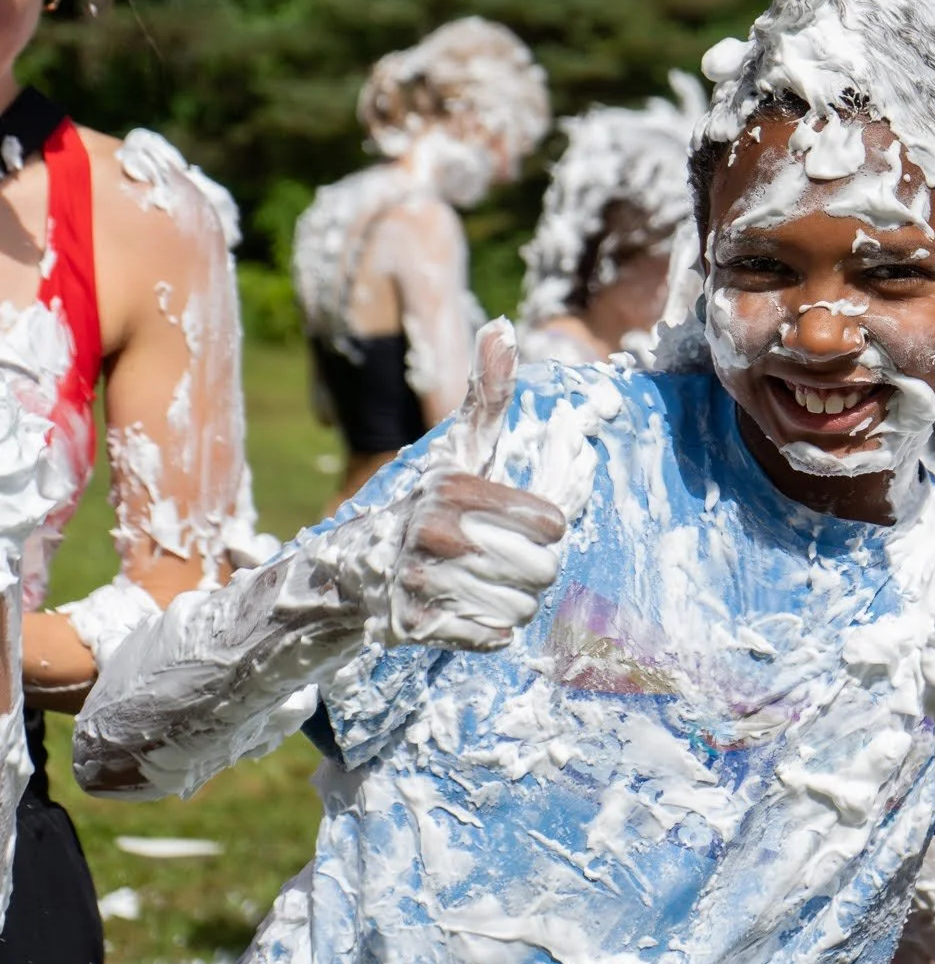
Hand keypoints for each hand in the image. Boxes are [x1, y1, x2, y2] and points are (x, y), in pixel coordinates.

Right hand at [319, 320, 569, 649]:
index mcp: (455, 488)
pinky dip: (489, 628)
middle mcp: (435, 533)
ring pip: (522, 606)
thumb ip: (489, 396)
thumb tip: (502, 326)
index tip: (527, 524)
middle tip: (505, 558)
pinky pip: (494, 637)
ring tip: (481, 581)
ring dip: (512, 598)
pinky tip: (467, 608)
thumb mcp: (460, 450)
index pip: (554, 521)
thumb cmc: (428, 504)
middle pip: (543, 569)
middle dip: (533, 567)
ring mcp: (420, 582)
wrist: (351, 570)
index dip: (548, 526)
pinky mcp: (412, 626)